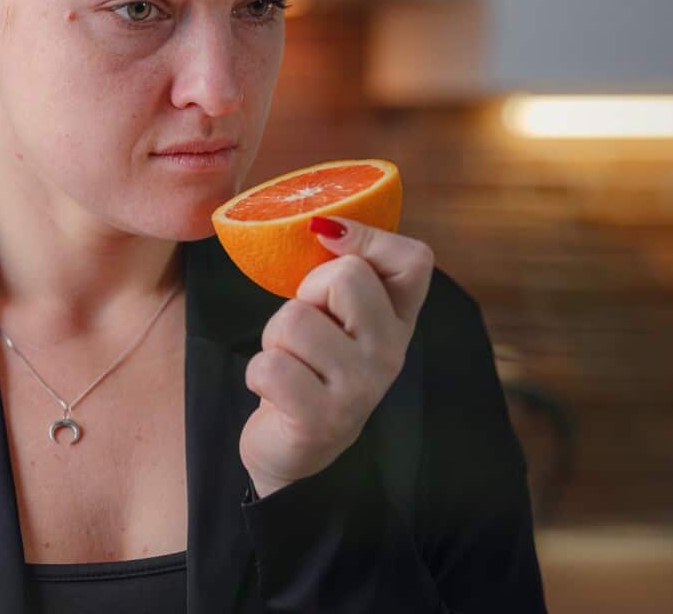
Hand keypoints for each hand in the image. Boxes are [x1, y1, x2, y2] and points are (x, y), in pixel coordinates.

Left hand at [239, 215, 434, 497]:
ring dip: (273, 340)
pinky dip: (258, 375)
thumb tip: (319, 222)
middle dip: (304, 295)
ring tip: (291, 364)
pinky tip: (277, 394)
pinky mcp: (322, 420)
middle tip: (305, 330)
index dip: (368, 238)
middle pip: (345, 277)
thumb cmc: (309, 369)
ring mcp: (361, 389)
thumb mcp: (335, 319)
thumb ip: (339, 272)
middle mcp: (391, 353)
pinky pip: (269, 365)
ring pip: (295, 320)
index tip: (328, 243)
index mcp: (398, 321)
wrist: (294, 451)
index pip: (414, 259)